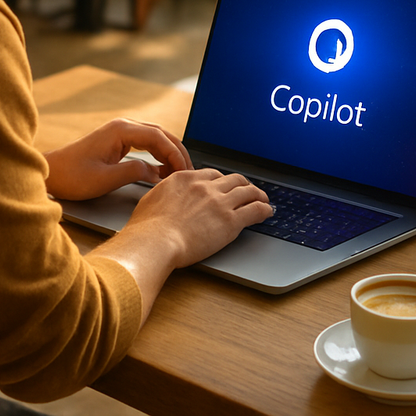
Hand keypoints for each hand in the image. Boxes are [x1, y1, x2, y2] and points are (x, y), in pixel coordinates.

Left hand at [44, 118, 192, 200]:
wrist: (51, 173)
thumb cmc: (72, 176)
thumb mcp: (105, 179)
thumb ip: (134, 173)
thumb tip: (156, 173)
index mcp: (120, 130)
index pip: (158, 137)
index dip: (174, 154)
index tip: (184, 171)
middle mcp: (122, 126)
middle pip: (160, 134)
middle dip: (177, 152)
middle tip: (189, 172)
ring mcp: (120, 132)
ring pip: (154, 138)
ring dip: (169, 153)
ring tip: (180, 172)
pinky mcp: (117, 141)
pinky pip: (145, 144)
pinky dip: (158, 155)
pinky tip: (163, 170)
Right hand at [125, 168, 273, 267]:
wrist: (155, 241)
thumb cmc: (147, 228)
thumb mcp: (151, 199)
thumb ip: (164, 194)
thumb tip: (165, 198)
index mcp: (185, 178)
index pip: (211, 174)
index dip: (222, 181)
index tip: (224, 187)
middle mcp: (205, 186)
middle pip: (233, 179)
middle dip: (243, 184)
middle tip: (247, 191)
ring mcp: (219, 202)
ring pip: (248, 191)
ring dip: (258, 194)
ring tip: (263, 199)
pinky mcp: (231, 220)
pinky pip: (255, 209)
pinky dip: (264, 209)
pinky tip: (267, 212)